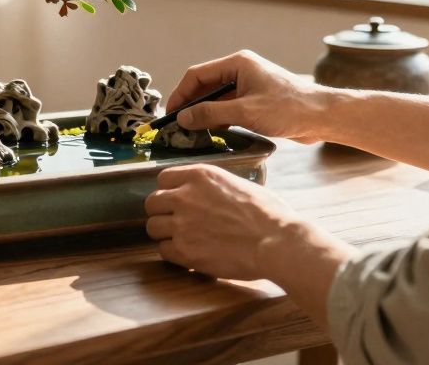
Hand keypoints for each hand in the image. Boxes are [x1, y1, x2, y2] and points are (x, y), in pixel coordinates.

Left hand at [145, 164, 299, 279]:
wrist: (276, 241)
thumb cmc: (268, 213)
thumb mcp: (238, 184)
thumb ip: (212, 187)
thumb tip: (205, 195)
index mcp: (200, 176)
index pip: (163, 179)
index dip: (168, 191)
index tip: (175, 200)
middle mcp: (185, 196)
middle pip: (152, 203)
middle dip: (162, 213)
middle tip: (176, 222)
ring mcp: (182, 224)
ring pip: (153, 227)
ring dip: (165, 234)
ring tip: (182, 239)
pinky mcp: (185, 251)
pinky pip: (163, 250)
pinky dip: (173, 253)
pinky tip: (189, 254)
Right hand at [167, 50, 335, 142]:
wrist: (323, 117)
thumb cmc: (289, 108)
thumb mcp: (245, 112)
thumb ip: (211, 113)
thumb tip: (183, 117)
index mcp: (238, 63)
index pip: (197, 75)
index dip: (180, 94)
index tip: (170, 114)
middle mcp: (241, 71)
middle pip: (205, 86)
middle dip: (191, 105)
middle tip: (178, 126)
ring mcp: (249, 86)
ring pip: (216, 99)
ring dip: (204, 114)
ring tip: (192, 133)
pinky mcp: (256, 101)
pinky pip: (229, 108)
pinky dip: (219, 119)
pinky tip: (213, 134)